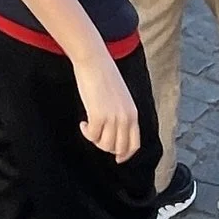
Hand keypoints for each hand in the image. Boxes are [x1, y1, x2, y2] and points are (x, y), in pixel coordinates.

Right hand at [73, 41, 140, 159]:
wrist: (94, 60)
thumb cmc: (104, 75)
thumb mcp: (120, 97)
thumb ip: (121, 114)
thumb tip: (114, 132)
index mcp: (133, 114)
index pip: (134, 144)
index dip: (125, 155)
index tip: (117, 158)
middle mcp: (126, 118)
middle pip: (119, 148)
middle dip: (106, 147)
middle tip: (96, 137)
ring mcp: (113, 118)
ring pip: (105, 145)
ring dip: (95, 140)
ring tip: (89, 127)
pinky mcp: (98, 115)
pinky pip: (92, 136)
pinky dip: (86, 132)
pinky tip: (83, 123)